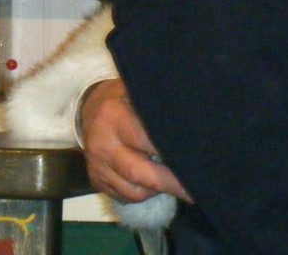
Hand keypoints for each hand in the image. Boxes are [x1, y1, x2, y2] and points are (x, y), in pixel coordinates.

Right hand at [80, 79, 191, 203]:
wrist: (89, 108)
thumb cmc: (126, 97)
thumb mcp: (139, 90)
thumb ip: (161, 104)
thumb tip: (196, 117)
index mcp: (114, 116)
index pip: (145, 138)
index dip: (172, 150)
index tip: (197, 156)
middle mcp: (102, 144)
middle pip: (138, 172)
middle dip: (170, 183)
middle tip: (196, 189)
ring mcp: (97, 166)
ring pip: (133, 190)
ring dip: (160, 191)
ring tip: (182, 185)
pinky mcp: (96, 181)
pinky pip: (124, 196)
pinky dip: (145, 194)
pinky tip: (159, 184)